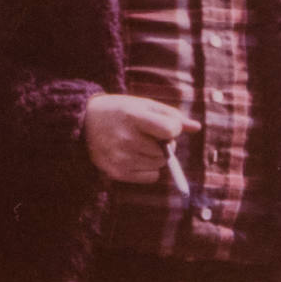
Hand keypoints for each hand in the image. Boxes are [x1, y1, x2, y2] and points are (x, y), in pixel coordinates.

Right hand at [83, 94, 200, 182]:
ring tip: (136, 144)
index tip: (162, 124)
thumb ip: (171, 115)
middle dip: (163, 144)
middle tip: (145, 134)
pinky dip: (147, 168)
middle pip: (167, 151)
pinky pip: (151, 176)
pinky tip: (132, 156)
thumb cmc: (119, 111)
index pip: (171, 130)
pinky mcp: (117, 172)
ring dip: (155, 156)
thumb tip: (197, 127)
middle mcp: (125, 139)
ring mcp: (120, 157)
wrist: (83, 122)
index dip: (172, 128)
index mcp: (132, 117)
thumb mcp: (143, 105)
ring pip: (159, 164)